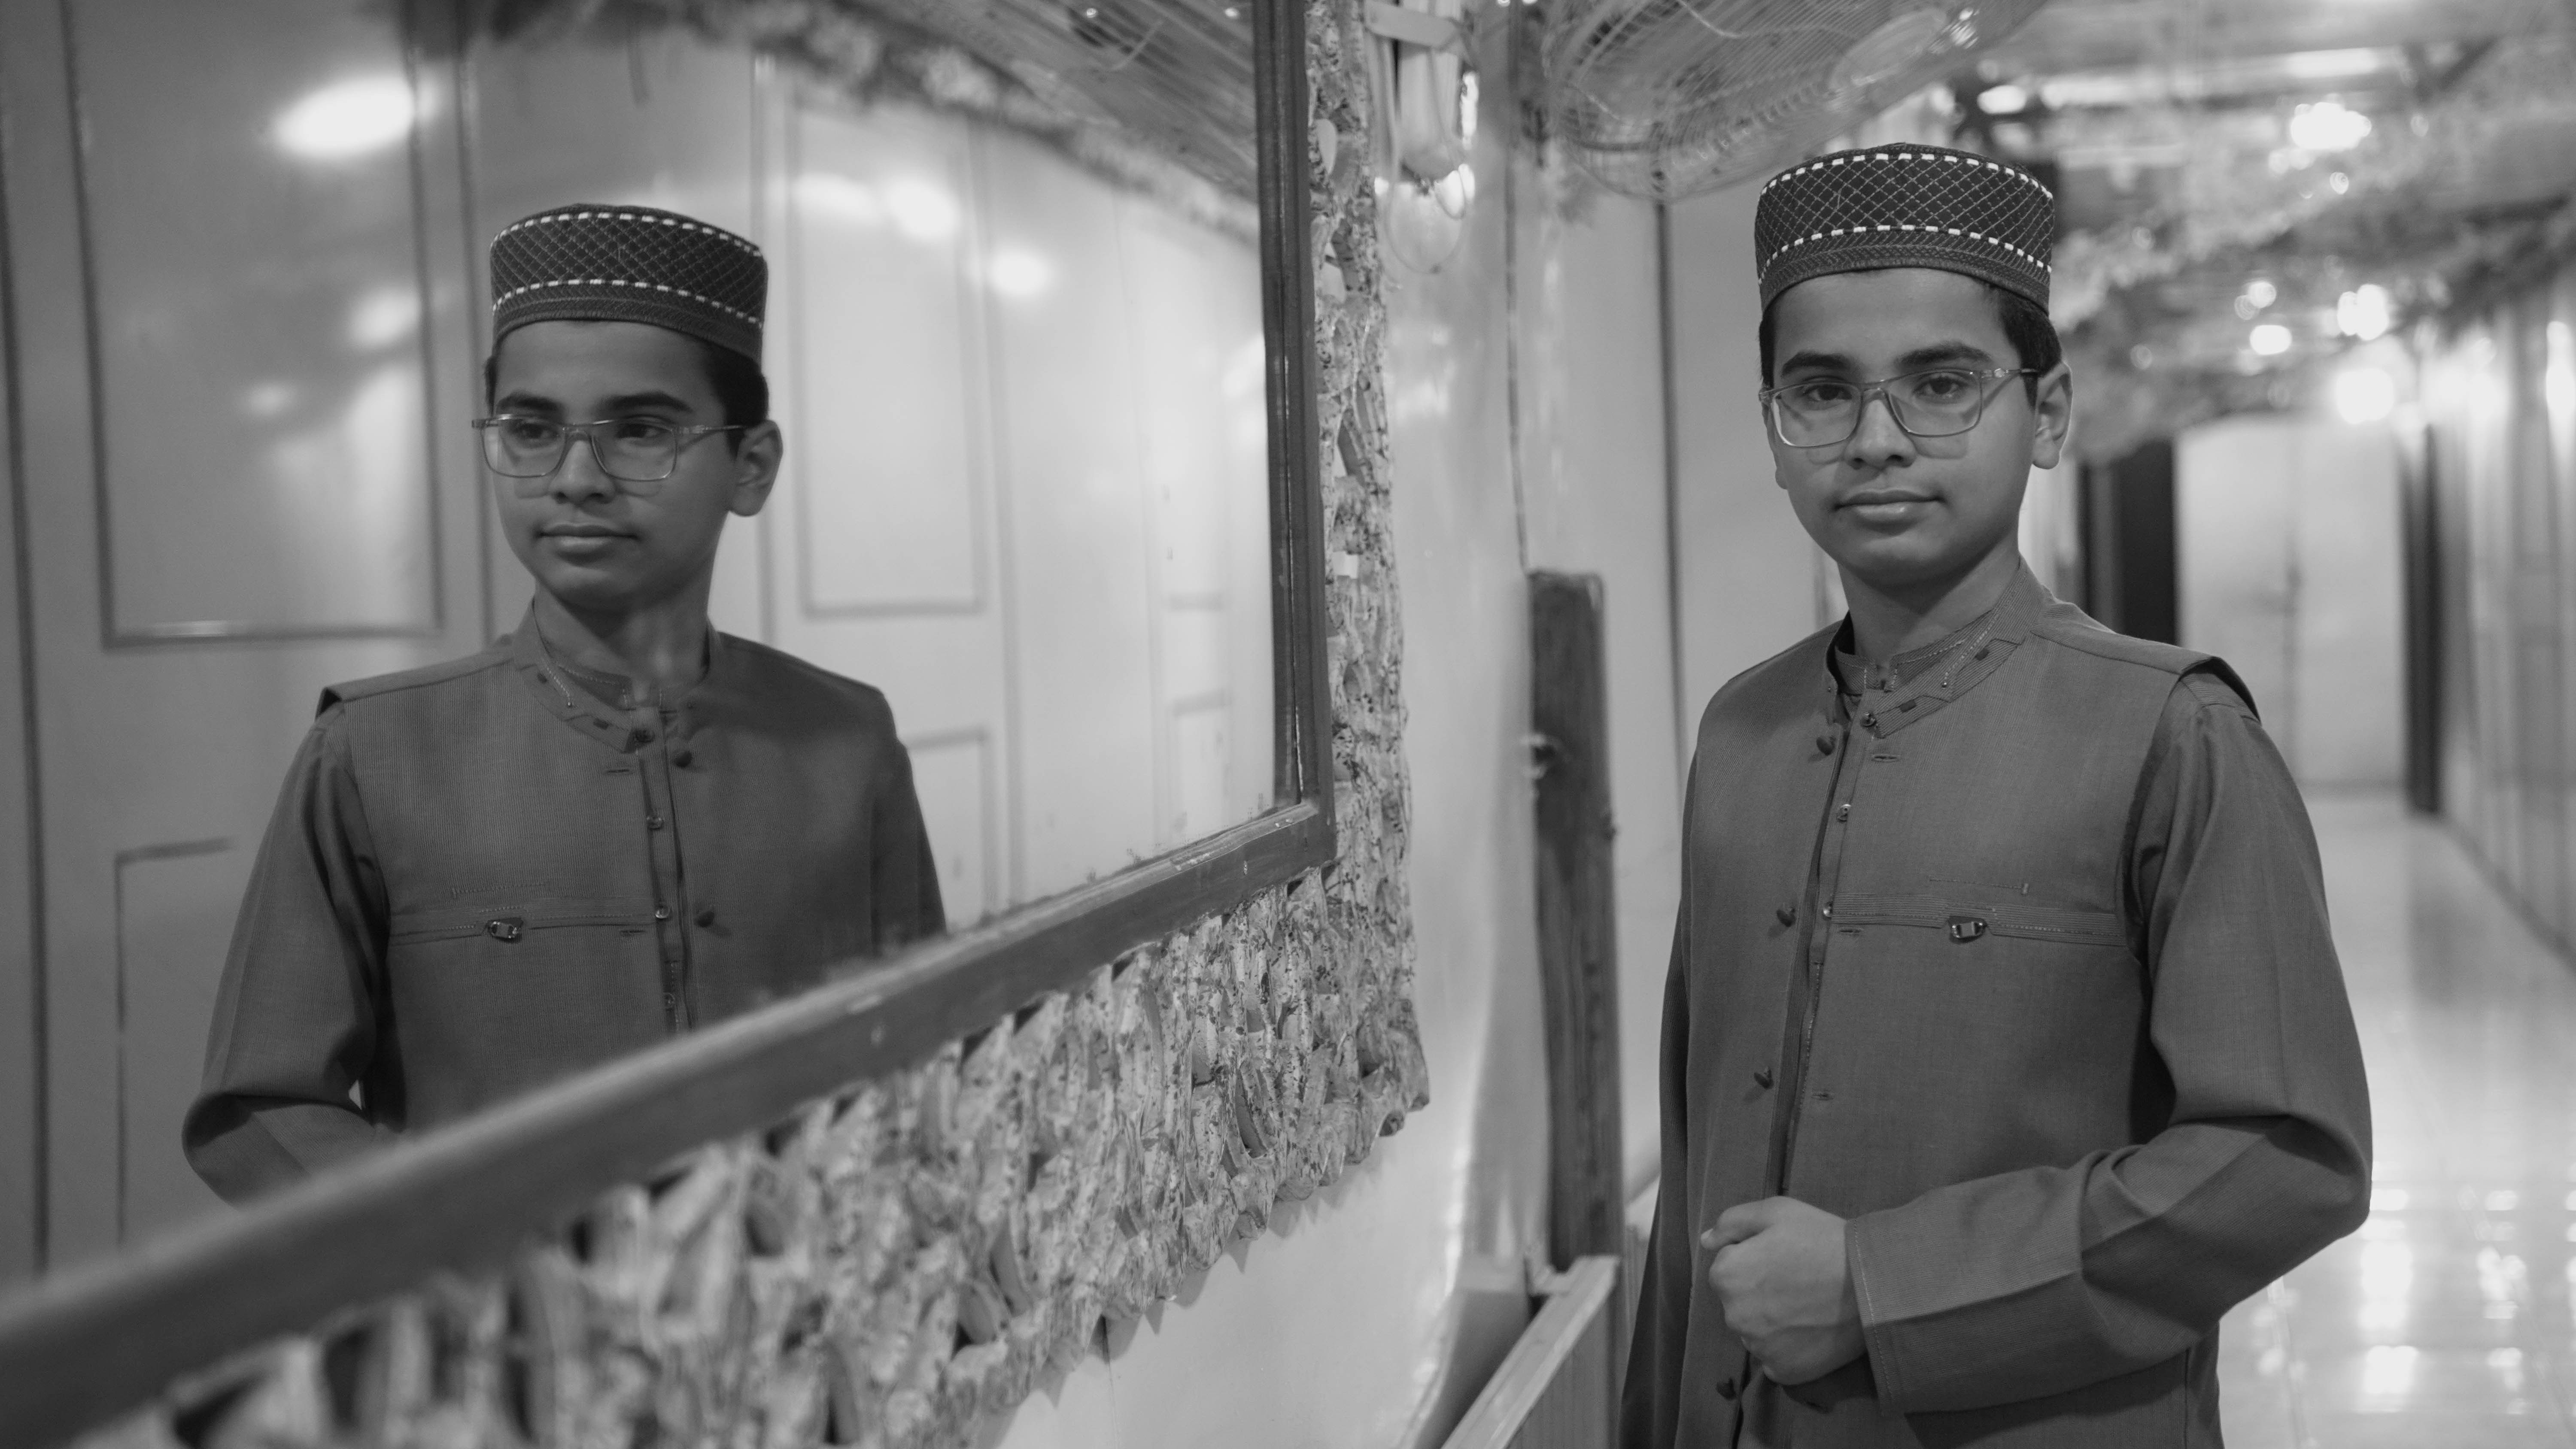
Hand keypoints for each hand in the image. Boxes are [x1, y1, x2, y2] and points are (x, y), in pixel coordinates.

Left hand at [1703, 1197, 1865, 1384]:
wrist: (1873, 1285)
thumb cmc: (1823, 1241)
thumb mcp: (1776, 1212)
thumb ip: (1732, 1223)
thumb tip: (1706, 1241)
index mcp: (1725, 1276)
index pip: (1729, 1266)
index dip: (1757, 1257)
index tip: (1785, 1256)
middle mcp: (1733, 1316)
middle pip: (1740, 1301)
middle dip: (1761, 1290)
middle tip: (1799, 1280)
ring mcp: (1757, 1348)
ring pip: (1757, 1331)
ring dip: (1773, 1321)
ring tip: (1809, 1306)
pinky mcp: (1783, 1371)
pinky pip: (1776, 1358)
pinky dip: (1789, 1348)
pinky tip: (1812, 1331)